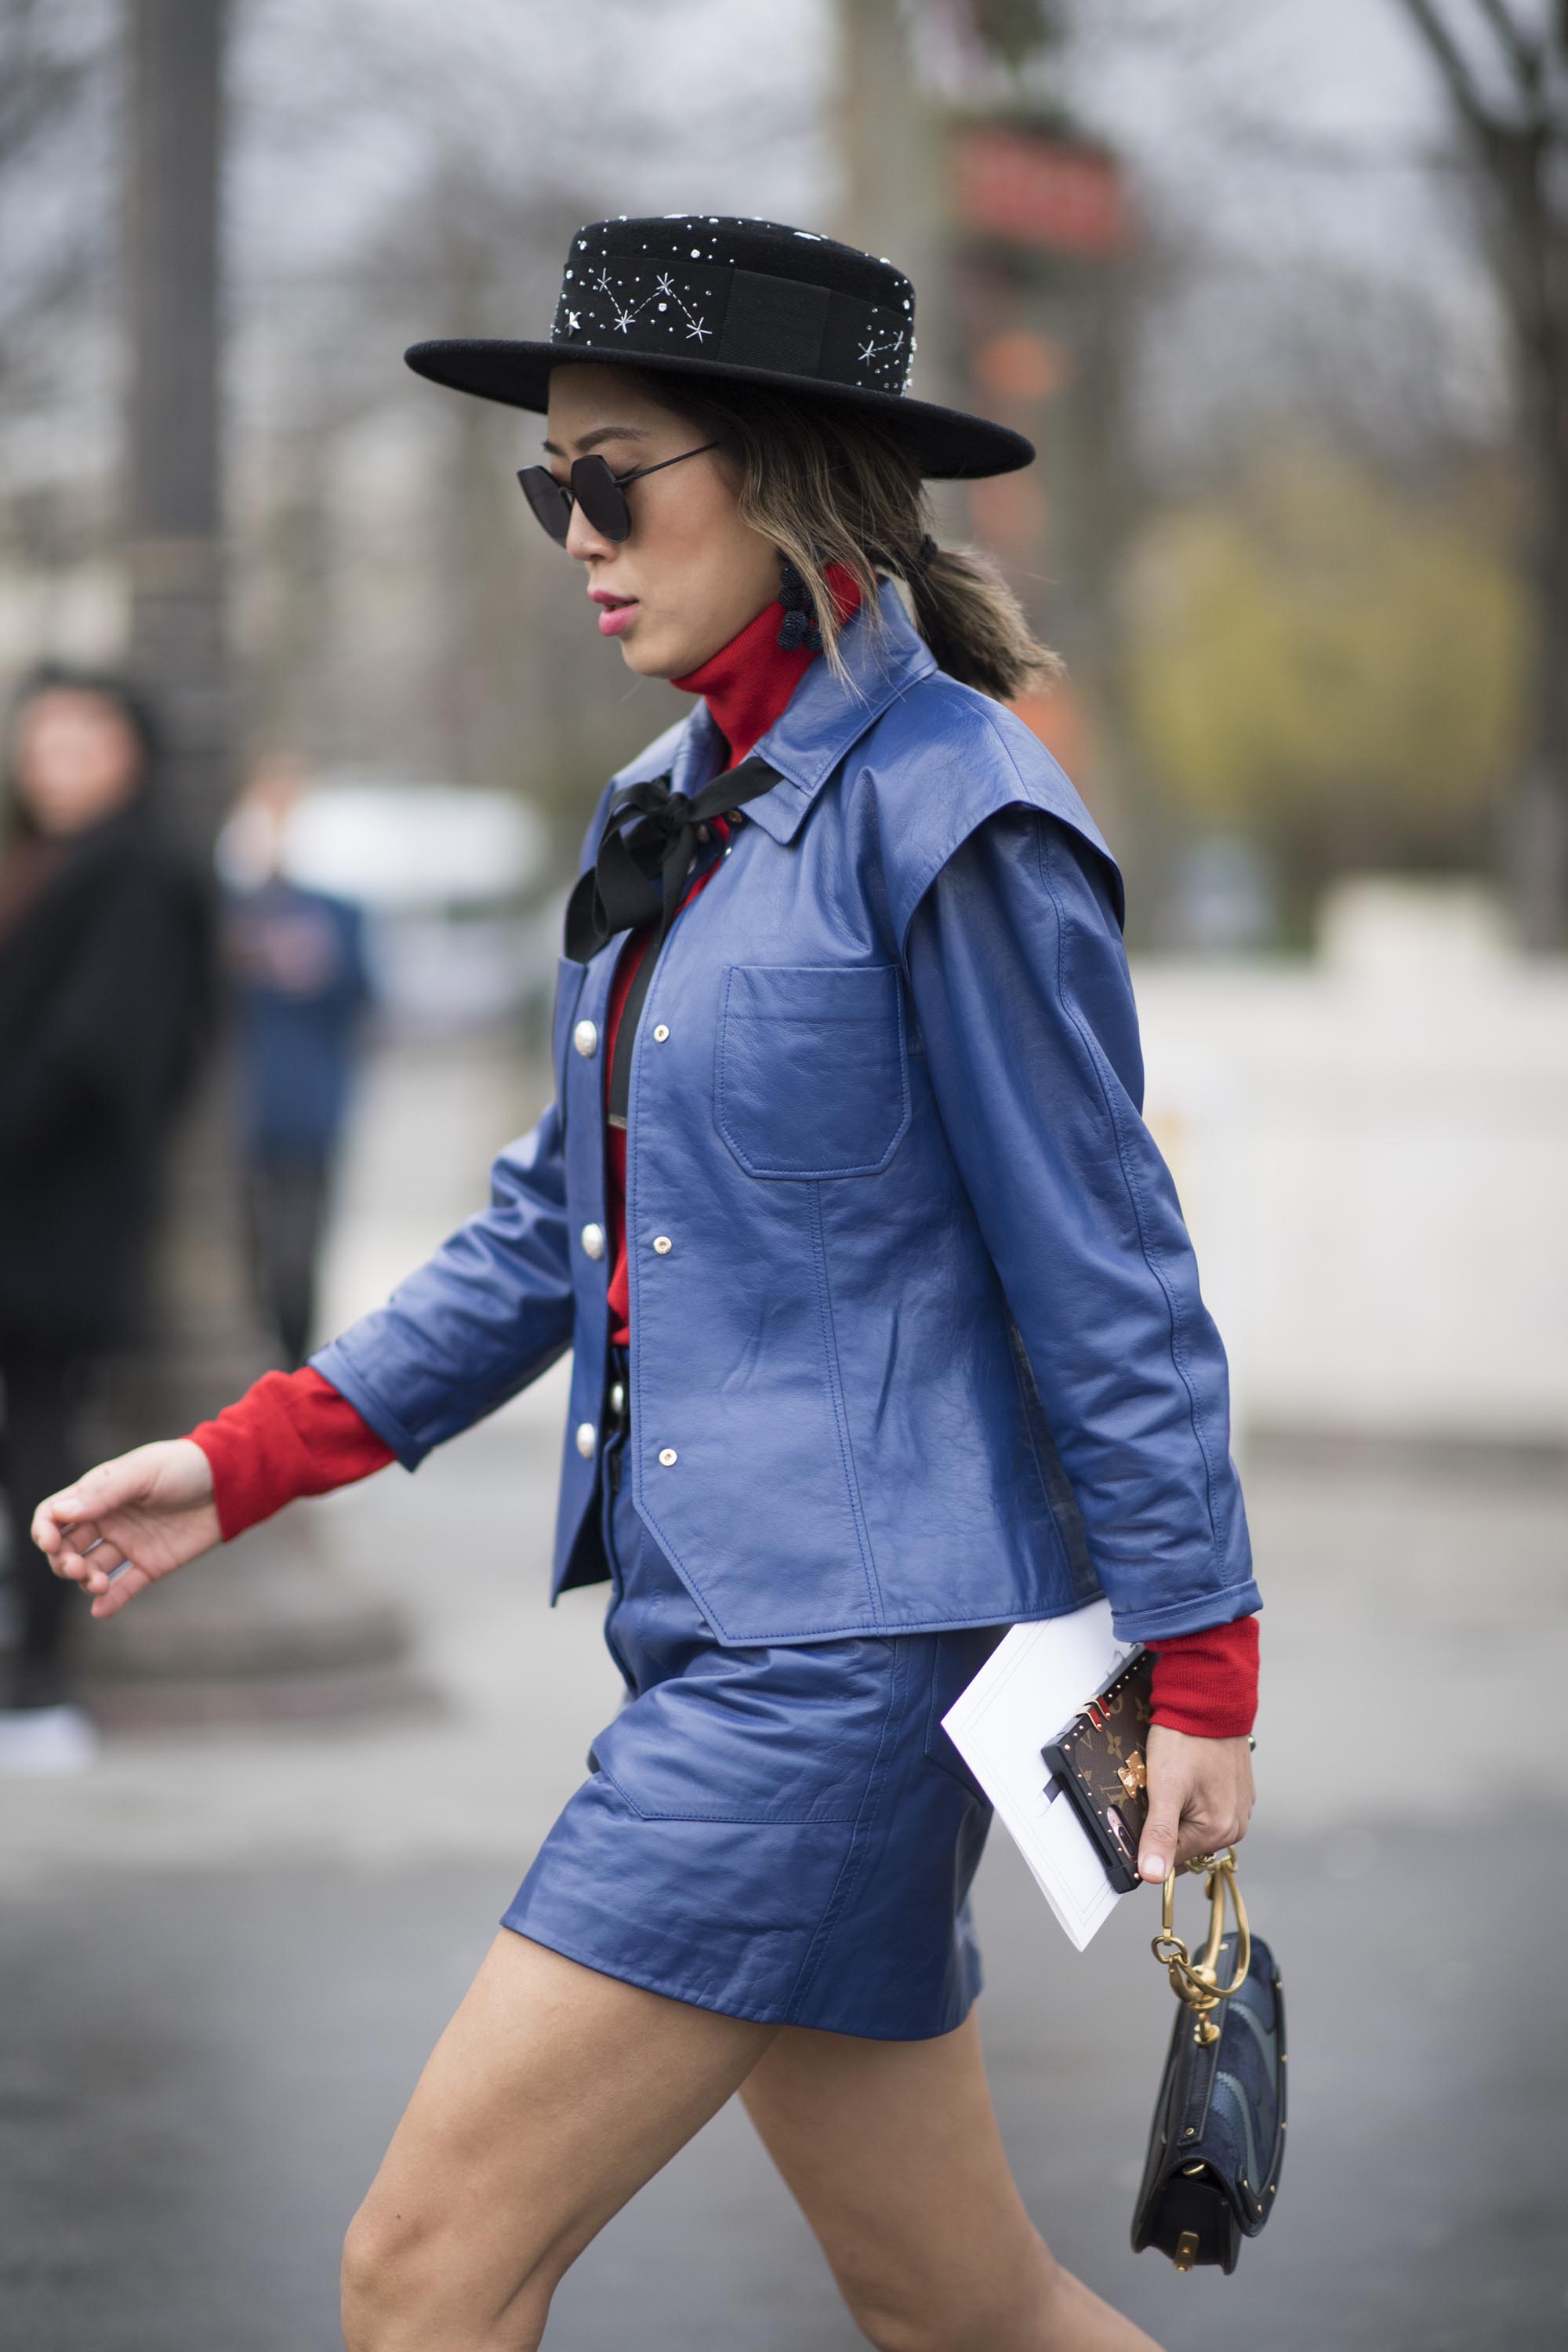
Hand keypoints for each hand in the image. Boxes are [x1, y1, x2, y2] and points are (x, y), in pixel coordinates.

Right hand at [31, 1440, 221, 1619]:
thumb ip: (104, 1494)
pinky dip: (111, 1601)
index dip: (46, 1530)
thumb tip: (61, 1513)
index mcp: (98, 1494)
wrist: (230, 1482)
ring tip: (98, 1584)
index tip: (51, 1543)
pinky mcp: (151, 1564)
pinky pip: (124, 1587)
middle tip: (77, 1568)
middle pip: (68, 1548)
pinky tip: (101, 1609)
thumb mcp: (143, 1472)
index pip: (56, 1515)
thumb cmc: (184, 1466)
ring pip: (92, 1570)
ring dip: (86, 1581)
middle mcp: (108, 1521)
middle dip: (63, 1561)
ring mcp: (129, 1544)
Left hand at [1136, 1722, 1253, 1885]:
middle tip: (1159, 1788)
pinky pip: (1205, 1804)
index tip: (1144, 1809)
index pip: (1171, 1857)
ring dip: (1177, 1806)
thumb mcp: (1165, 1788)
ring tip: (1174, 1776)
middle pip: (1184, 1840)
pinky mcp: (1236, 1790)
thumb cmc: (1187, 1740)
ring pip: (1193, 1821)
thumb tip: (1152, 1875)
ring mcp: (1239, 1807)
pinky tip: (1186, 1771)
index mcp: (1220, 1831)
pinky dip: (1191, 1793)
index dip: (1150, 1836)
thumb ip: (1159, 1835)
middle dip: (1165, 1819)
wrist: (1208, 1700)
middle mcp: (1235, 1825)